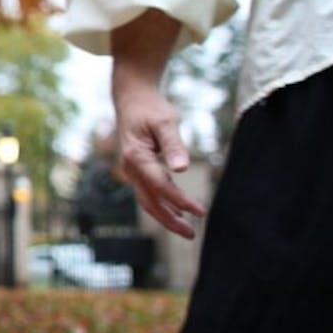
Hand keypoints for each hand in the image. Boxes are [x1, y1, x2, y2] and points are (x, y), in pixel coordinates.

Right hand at [112, 77, 205, 238]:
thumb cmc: (150, 108)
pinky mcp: (136, 169)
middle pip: (150, 202)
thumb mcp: (165, 121)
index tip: (201, 211)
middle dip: (170, 220)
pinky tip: (177, 211)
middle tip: (192, 234)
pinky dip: (161, 205)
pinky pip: (147, 193)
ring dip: (166, 216)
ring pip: (147, 200)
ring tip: (187, 229)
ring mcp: (131, 170)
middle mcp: (130, 168)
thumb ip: (174, 145)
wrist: (131, 98)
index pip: (161, 185)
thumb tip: (182, 169)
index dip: (181, 201)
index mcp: (136, 157)